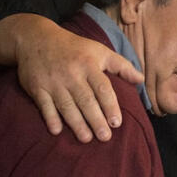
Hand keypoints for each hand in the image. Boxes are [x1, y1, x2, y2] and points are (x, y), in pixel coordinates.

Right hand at [0, 15, 142, 142]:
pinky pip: (44, 105)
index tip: (117, 123)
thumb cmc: (74, 48)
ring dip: (76, 124)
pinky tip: (57, 131)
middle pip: (86, 100)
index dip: (110, 106)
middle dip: (96, 120)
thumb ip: (121, 66)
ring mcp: (53, 81)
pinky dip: (50, 118)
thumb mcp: (99, 50)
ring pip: (66, 106)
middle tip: (105, 137)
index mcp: (89, 65)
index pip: (102, 88)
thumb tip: (141, 79)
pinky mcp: (37, 87)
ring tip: (86, 139)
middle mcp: (71, 74)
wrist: (35, 38)